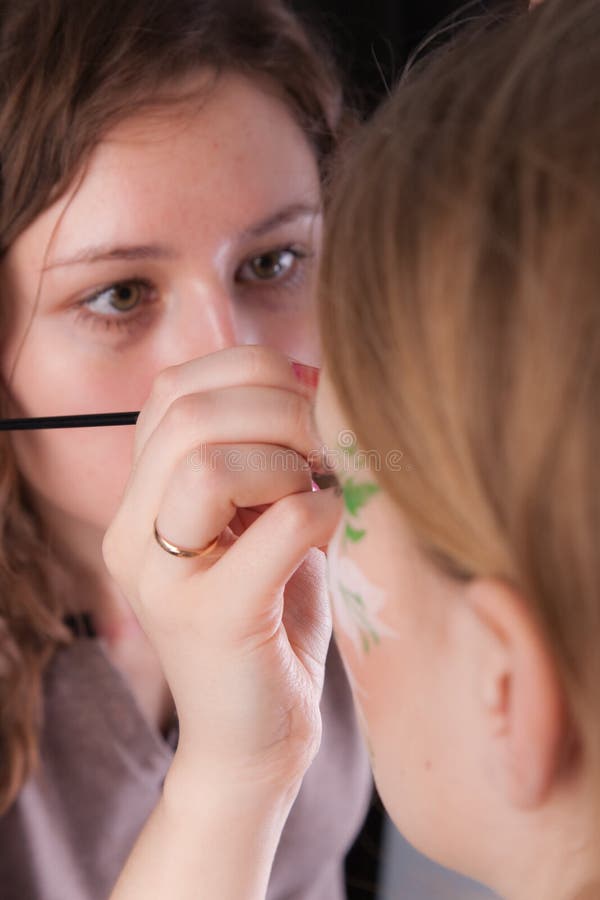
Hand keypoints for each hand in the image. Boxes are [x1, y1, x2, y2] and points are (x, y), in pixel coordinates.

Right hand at [102, 346, 340, 796]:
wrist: (253, 738)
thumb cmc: (267, 617)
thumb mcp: (253, 522)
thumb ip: (259, 455)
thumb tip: (312, 380)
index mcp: (138, 499)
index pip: (173, 390)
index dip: (250, 374)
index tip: (306, 404)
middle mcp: (131, 533)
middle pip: (187, 413)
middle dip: (278, 410)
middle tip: (321, 449)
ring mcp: (163, 579)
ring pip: (211, 464)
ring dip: (289, 463)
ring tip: (315, 491)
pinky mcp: (210, 620)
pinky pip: (277, 526)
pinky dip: (321, 510)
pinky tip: (331, 528)